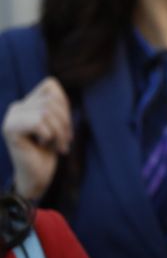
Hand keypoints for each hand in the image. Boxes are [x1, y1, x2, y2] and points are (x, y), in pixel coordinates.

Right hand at [2, 77, 72, 199]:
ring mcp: (11, 117)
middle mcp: (17, 107)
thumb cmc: (50, 149)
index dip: (64, 102)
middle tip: (66, 140)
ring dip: (59, 131)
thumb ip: (55, 103)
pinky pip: (38, 122)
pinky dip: (49, 135)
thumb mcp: (58, 122)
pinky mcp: (10, 129)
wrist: (38, 175)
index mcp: (27, 102)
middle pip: (51, 100)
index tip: (65, 124)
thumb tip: (52, 82)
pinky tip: (44, 145)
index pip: (50, 86)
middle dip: (65, 121)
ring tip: (58, 145)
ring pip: (46, 112)